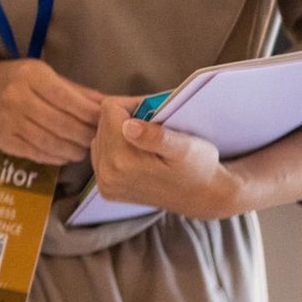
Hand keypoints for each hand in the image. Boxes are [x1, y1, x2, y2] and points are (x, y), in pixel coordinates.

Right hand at [0, 59, 104, 164]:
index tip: (104, 121)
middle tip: (97, 139)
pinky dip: (55, 157)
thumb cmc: (16, 80)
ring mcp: (8, 121)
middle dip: (84, 135)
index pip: (68, 99)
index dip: (90, 114)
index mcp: (31, 76)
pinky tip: (65, 155)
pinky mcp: (4, 141)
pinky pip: (36, 153)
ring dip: (72, 149)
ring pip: (50, 142)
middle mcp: (17, 97)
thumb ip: (76, 91)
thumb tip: (108, 104)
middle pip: (61, 123)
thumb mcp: (43, 75)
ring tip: (83, 150)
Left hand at [90, 97, 244, 220]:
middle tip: (153, 128)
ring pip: (100, 137)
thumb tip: (128, 126)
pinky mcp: (106, 188)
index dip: (133, 104)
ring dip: (119, 134)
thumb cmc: (198, 167)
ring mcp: (105, 182)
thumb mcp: (185, 147)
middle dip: (126, 119)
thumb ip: (156, 136)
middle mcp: (107, 173)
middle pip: (102, 123)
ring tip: (147, 142)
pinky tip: (137, 155)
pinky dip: (116, 149)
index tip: (154, 113)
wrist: (201, 196)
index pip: (110, 109)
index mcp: (123, 159)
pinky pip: (101, 154)